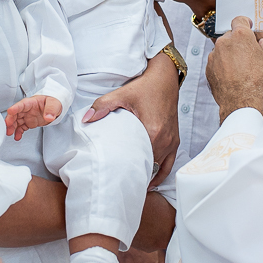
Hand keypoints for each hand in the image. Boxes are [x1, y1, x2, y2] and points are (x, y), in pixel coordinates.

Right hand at [4, 95, 61, 140]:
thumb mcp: (54, 104)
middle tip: (7, 126)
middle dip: (10, 119)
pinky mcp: (28, 122)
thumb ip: (51, 109)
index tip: (10, 111)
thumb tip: (49, 117)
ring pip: (16, 121)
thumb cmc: (52, 102)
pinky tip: (17, 136)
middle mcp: (27, 109)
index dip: (16, 107)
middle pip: (16, 113)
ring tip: (10, 133)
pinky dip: (18, 132)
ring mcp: (27, 116)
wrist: (54, 108)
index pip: (22, 104)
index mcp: (32, 102)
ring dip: (12, 127)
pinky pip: (21, 127)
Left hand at [84, 54, 179, 184]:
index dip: (128, 170)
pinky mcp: (175, 140)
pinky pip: (170, 163)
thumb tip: (87, 119)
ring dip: (148, 174)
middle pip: (150, 166)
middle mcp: (165, 140)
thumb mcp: (122, 94)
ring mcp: (172, 141)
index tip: (116, 177)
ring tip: (133, 184)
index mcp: (152, 131)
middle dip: (136, 174)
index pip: (139, 159)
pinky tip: (151, 180)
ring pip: (160, 167)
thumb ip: (102, 106)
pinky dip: (161, 173)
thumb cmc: (146, 87)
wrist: (165, 79)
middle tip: (121, 184)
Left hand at [207, 16, 262, 119]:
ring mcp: (214, 56)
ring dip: (230, 55)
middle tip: (249, 55)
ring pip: (223, 50)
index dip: (245, 23)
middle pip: (231, 36)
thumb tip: (260, 43)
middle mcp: (224, 42)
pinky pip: (217, 62)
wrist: (241, 102)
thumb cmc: (258, 81)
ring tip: (242, 70)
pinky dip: (223, 66)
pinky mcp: (208, 68)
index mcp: (240, 36)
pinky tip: (233, 76)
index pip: (239, 19)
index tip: (247, 27)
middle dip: (239, 43)